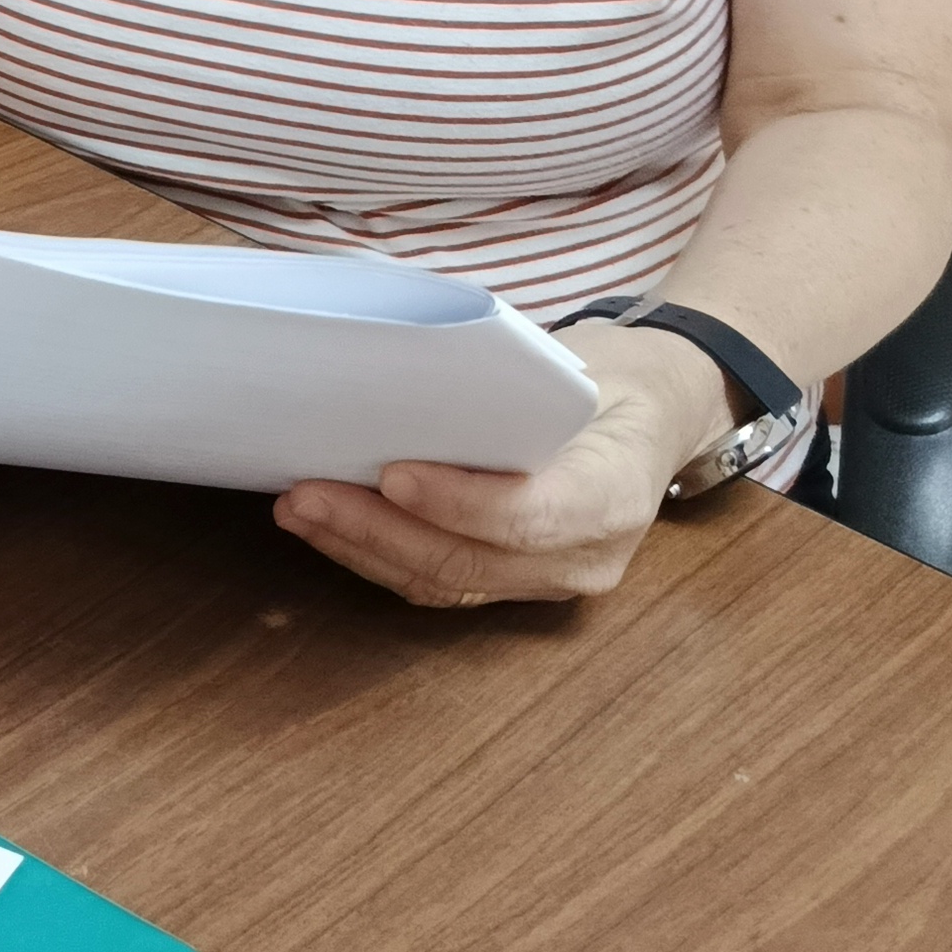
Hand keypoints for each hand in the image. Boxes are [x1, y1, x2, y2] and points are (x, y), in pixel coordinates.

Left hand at [270, 323, 739, 607]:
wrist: (652, 416)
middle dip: (378, 530)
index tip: (391, 474)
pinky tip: (326, 526)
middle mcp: (587, 557)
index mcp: (616, 492)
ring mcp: (550, 582)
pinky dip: (376, 556)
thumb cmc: (605, 381)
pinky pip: (438, 583)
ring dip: (362, 548)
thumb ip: (505, 385)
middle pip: (470, 561)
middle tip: (306, 493)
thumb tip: (397, 367)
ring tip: (298, 508)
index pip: (530, 516)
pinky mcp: (512, 586)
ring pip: (444, 582)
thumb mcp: (575, 365)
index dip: (458, 504)